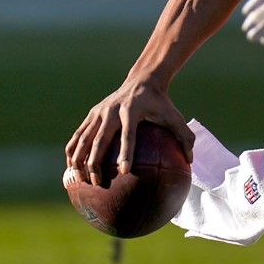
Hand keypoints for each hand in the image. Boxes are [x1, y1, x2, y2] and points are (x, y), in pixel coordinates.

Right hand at [64, 80, 193, 187]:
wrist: (142, 81)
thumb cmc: (161, 104)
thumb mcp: (174, 116)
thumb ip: (185, 136)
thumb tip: (191, 161)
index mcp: (133, 111)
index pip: (128, 135)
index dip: (126, 152)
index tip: (124, 171)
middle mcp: (112, 111)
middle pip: (99, 139)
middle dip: (95, 162)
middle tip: (96, 182)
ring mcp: (99, 112)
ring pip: (83, 138)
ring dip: (78, 159)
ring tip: (80, 179)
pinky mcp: (92, 114)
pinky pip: (78, 135)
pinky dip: (73, 151)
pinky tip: (72, 168)